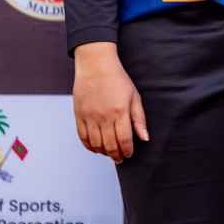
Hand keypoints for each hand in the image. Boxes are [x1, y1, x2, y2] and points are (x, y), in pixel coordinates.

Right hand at [72, 42, 148, 162]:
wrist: (96, 65)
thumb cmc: (117, 79)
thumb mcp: (134, 96)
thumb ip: (139, 119)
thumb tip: (144, 138)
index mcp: (120, 112)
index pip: (125, 140)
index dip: (127, 151)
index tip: (129, 154)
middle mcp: (104, 117)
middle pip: (110, 145)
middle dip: (116, 155)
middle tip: (119, 158)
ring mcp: (90, 117)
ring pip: (96, 144)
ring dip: (103, 152)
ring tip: (109, 153)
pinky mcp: (79, 115)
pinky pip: (82, 137)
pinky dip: (89, 146)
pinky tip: (95, 148)